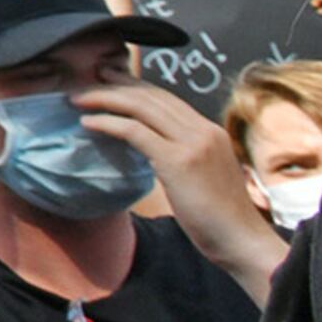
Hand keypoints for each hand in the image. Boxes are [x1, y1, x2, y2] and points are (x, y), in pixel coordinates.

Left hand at [77, 78, 280, 293]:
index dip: (136, 87)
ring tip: (79, 99)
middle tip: (89, 79)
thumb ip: (181, 156)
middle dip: (116, 85)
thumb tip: (151, 148)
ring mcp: (193, 143)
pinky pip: (134, 131)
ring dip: (105, 99)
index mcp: (210, 132)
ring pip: (141, 107)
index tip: (111, 81)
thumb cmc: (219, 218)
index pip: (167, 98)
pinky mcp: (178, 161)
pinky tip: (87, 123)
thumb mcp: (202, 175)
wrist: (241, 241)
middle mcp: (203, 131)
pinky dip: (107, 123)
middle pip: (152, 96)